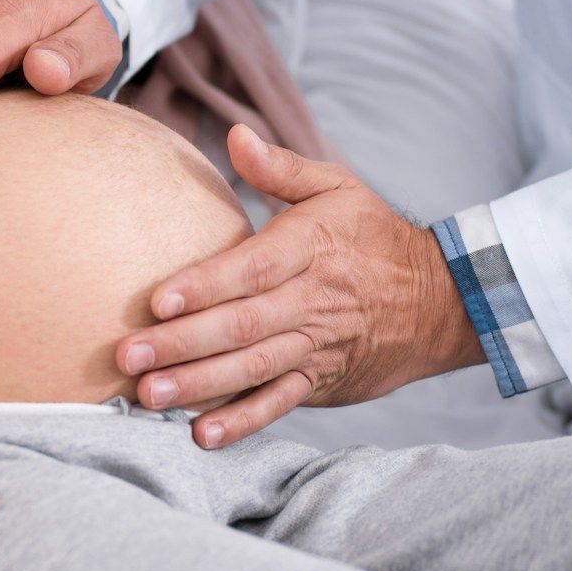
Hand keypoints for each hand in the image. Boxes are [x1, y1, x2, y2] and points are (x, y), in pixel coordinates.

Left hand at [117, 125, 484, 449]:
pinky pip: (278, 404)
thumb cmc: (374, 235)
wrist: (442, 300)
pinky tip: (201, 435)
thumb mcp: (337, 187)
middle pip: (242, 325)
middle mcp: (313, 301)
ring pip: (253, 368)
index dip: (204, 285)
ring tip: (149, 394)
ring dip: (199, 385)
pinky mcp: (321, 381)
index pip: (252, 269)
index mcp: (311, 248)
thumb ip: (281, 167)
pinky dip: (242, 422)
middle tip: (129, 356)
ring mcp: (316, 346)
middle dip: (182, 343)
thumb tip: (236, 136)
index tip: (156, 300)